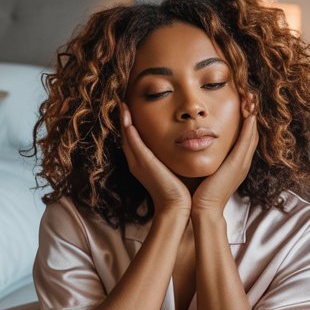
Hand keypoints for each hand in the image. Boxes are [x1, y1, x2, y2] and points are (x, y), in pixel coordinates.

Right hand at [119, 102, 191, 216]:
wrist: (178, 207)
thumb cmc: (181, 190)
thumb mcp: (175, 167)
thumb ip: (175, 155)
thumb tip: (186, 142)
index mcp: (143, 164)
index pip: (134, 141)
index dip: (131, 126)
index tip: (133, 110)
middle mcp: (137, 162)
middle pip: (126, 137)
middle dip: (124, 120)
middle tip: (123, 102)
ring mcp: (138, 162)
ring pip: (126, 137)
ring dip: (123, 119)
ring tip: (123, 103)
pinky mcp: (144, 162)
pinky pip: (132, 142)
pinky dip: (128, 128)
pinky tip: (127, 115)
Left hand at [190, 96, 258, 219]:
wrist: (202, 209)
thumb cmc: (199, 192)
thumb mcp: (205, 169)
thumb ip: (204, 156)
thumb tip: (194, 143)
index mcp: (235, 163)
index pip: (244, 136)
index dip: (245, 119)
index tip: (241, 103)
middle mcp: (242, 162)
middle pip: (252, 132)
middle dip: (251, 112)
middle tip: (248, 95)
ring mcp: (242, 163)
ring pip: (252, 134)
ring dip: (252, 115)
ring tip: (250, 98)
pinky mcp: (237, 165)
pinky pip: (247, 141)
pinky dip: (249, 127)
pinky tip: (249, 113)